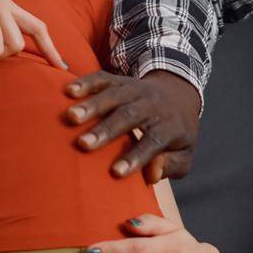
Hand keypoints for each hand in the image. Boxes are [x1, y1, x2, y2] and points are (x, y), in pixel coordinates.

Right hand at [64, 70, 200, 180]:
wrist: (178, 94)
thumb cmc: (175, 134)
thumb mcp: (183, 154)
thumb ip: (171, 165)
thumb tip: (152, 175)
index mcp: (170, 125)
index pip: (154, 141)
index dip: (136, 156)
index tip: (116, 172)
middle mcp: (152, 104)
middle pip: (129, 115)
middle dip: (106, 129)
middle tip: (83, 144)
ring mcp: (135, 89)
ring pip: (114, 95)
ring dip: (92, 105)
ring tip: (71, 117)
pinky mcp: (120, 80)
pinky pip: (103, 78)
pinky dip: (86, 82)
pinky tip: (69, 91)